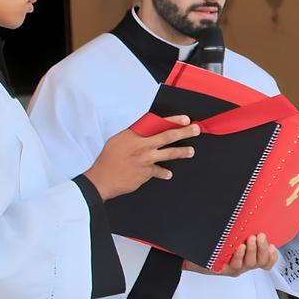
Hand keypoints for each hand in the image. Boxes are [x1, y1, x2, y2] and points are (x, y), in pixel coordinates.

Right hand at [84, 115, 198, 199]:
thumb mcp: (118, 140)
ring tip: (191, 151)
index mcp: (135, 135)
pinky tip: (168, 174)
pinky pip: (160, 171)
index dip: (173, 120)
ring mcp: (146, 159)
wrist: (102, 180)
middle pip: (168, 136)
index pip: (157, 124)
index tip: (185, 119)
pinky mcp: (147, 172)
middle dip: (185, 132)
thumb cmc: (108, 159)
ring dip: (183, 152)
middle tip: (196, 130)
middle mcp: (143, 145)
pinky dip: (164, 173)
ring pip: (170, 153)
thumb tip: (146, 133)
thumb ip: (134, 136)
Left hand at [183, 233, 277, 276]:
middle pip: (262, 261)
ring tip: (250, 239)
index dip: (272, 255)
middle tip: (260, 236)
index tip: (272, 245)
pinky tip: (239, 247)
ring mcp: (234, 266)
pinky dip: (239, 256)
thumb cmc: (213, 241)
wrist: (191, 250)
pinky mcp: (223, 268)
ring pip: (250, 263)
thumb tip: (252, 204)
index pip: (267, 260)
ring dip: (253, 250)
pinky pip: (235, 265)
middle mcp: (244, 262)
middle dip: (263, 248)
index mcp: (249, 255)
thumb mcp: (232, 232)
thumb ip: (244, 224)